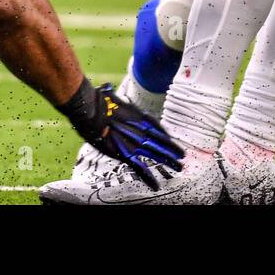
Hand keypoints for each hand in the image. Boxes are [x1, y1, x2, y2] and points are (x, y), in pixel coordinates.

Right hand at [60, 82, 184, 188]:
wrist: (92, 111)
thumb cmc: (97, 103)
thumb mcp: (108, 97)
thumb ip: (111, 95)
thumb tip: (106, 87)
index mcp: (139, 117)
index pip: (158, 128)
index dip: (166, 136)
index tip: (173, 142)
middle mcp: (142, 130)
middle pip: (162, 142)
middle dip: (172, 151)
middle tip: (182, 157)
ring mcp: (136, 143)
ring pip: (157, 155)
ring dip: (168, 162)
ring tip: (179, 168)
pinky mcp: (127, 155)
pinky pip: (141, 169)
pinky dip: (149, 179)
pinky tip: (156, 186)